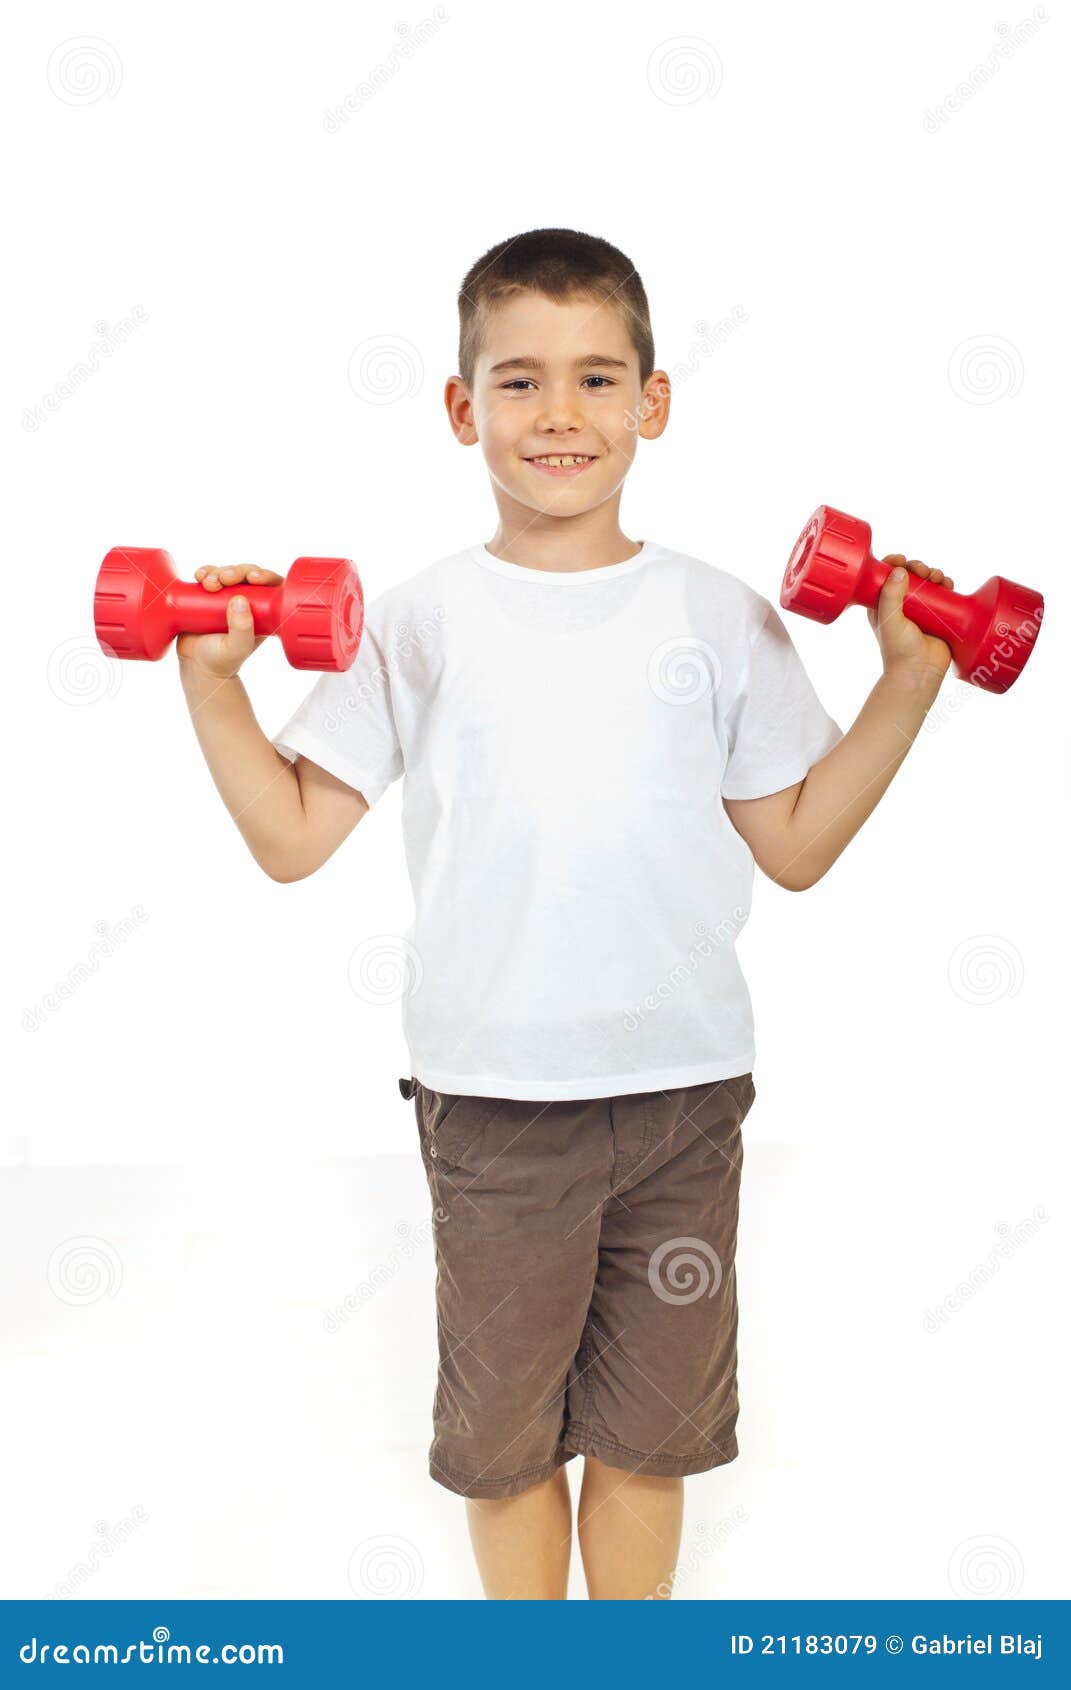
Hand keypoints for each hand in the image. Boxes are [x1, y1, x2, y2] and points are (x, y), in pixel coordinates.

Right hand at [175, 563, 283, 680]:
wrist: (196, 667)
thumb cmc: (221, 661)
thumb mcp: (235, 648)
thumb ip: (241, 628)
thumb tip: (241, 599)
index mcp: (264, 614)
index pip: (272, 587)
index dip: (265, 576)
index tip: (253, 577)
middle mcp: (248, 603)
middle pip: (248, 575)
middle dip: (237, 571)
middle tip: (225, 579)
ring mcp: (228, 598)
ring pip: (228, 573)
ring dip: (218, 571)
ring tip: (208, 583)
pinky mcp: (210, 596)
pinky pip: (210, 576)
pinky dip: (205, 572)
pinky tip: (199, 576)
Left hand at [868, 554, 955, 684]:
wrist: (919, 673)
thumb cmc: (898, 651)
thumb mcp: (889, 621)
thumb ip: (890, 596)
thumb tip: (898, 570)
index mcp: (882, 605)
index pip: (885, 577)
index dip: (892, 564)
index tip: (900, 560)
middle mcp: (901, 604)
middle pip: (909, 575)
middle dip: (917, 567)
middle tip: (922, 570)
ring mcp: (921, 609)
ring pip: (928, 582)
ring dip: (933, 573)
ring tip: (937, 578)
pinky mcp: (938, 615)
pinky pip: (943, 593)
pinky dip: (946, 584)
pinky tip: (948, 584)